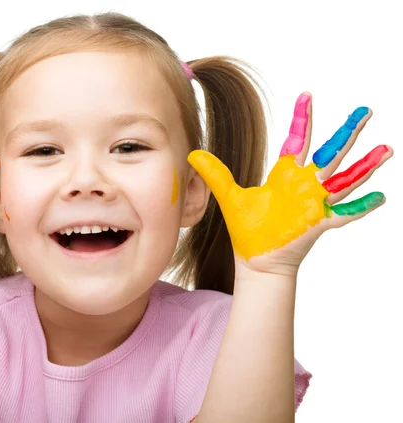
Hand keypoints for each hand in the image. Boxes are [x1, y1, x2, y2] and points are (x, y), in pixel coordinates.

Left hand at [188, 92, 392, 275]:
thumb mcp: (231, 196)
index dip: (303, 119)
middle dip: (348, 132)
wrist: (256, 260)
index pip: (299, 140)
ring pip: (346, 179)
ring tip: (387, 149)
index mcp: (286, 176)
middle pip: (332, 153)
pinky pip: (344, 213)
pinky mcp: (318, 223)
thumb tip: (192, 153)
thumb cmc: (248, 230)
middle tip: (365, 110)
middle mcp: (305, 186)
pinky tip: (380, 196)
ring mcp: (315, 203)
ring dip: (366, 165)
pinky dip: (361, 206)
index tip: (307, 95)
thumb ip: (216, 174)